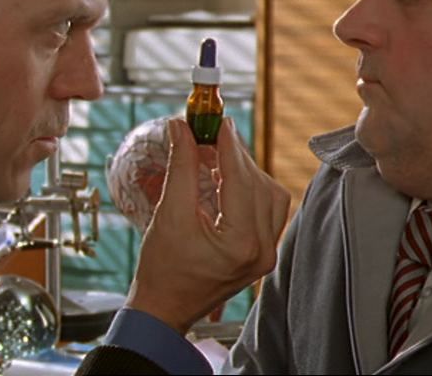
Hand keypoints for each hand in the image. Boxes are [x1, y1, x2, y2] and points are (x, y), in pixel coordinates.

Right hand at [125, 116, 290, 333]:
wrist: (163, 309)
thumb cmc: (161, 270)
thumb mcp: (169, 214)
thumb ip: (181, 167)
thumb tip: (181, 129)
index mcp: (241, 244)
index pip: (241, 181)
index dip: (229, 146)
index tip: (218, 123)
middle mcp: (262, 250)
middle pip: (259, 185)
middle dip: (236, 157)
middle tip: (212, 135)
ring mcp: (265, 255)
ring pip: (270, 196)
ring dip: (247, 172)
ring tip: (218, 156)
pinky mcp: (262, 254)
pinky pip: (267, 211)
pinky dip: (251, 190)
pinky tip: (229, 179)